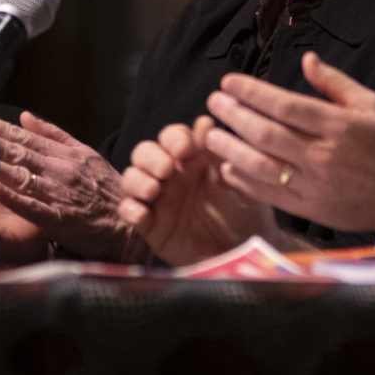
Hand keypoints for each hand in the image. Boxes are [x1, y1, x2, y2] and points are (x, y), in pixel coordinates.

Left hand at [0, 113, 135, 260]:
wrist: (128, 224)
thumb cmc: (107, 190)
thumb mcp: (86, 154)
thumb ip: (54, 135)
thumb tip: (26, 117)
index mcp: (65, 154)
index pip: (25, 137)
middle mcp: (60, 170)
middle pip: (19, 154)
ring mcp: (59, 194)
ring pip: (21, 177)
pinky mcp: (59, 218)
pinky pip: (32, 206)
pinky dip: (13, 198)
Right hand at [115, 118, 267, 265]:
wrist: (246, 253)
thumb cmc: (246, 213)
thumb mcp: (240, 181)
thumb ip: (221, 153)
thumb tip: (204, 122)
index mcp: (192, 159)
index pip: (172, 137)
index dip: (174, 138)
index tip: (185, 148)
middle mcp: (171, 175)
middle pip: (145, 153)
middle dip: (151, 157)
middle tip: (166, 169)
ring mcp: (158, 199)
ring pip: (132, 178)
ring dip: (137, 180)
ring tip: (153, 190)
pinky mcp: (150, 225)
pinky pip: (129, 211)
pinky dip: (130, 209)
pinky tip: (142, 214)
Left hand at [201, 53, 374, 235]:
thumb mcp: (370, 104)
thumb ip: (334, 82)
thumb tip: (306, 59)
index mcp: (338, 125)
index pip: (285, 105)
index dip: (252, 92)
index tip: (229, 81)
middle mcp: (323, 155)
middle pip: (267, 133)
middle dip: (234, 115)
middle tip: (213, 101)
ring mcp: (314, 185)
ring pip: (262, 165)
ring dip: (231, 148)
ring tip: (211, 134)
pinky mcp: (310, 209)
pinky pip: (269, 194)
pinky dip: (244, 181)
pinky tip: (227, 167)